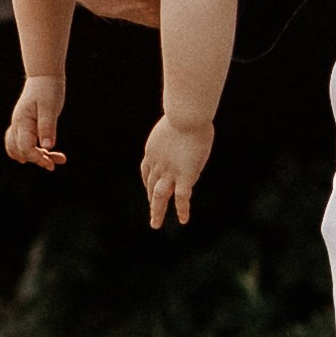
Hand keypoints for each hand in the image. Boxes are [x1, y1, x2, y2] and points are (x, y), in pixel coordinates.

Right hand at [6, 76, 66, 170]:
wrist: (44, 76)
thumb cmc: (48, 90)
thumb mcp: (50, 108)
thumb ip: (47, 127)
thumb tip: (48, 146)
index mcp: (22, 122)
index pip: (25, 148)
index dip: (37, 158)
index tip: (52, 164)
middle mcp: (17, 125)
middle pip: (20, 152)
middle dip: (37, 159)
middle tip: (57, 161)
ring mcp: (20, 125)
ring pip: (20, 149)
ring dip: (36, 157)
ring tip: (56, 158)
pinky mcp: (25, 125)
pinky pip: (23, 143)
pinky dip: (33, 150)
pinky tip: (46, 152)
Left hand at [140, 112, 213, 231]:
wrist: (186, 116)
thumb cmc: (185, 112)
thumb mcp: (177, 122)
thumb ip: (178, 130)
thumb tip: (188, 127)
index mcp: (153, 151)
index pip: (147, 171)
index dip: (148, 182)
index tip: (150, 188)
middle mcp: (157, 164)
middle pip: (151, 186)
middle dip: (151, 200)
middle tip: (152, 214)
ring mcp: (169, 171)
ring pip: (159, 196)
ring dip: (157, 211)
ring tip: (155, 224)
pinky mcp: (184, 176)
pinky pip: (181, 198)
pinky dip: (182, 210)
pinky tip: (184, 220)